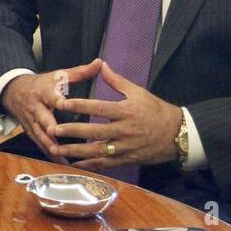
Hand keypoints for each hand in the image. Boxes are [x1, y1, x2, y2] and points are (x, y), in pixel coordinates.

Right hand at [0, 59, 101, 159]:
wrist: (14, 91)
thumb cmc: (42, 84)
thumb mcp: (58, 75)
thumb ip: (80, 72)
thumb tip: (99, 63)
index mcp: (44, 92)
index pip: (51, 96)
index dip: (57, 101)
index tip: (65, 105)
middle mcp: (36, 108)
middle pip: (42, 120)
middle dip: (50, 129)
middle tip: (58, 136)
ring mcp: (31, 121)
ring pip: (39, 135)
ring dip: (49, 146)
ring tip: (60, 156)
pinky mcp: (30, 132)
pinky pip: (39, 144)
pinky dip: (49, 154)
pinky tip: (61, 163)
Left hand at [52, 61, 183, 169]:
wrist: (177, 135)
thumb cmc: (156, 111)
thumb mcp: (139, 92)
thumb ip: (117, 81)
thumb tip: (102, 65)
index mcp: (126, 111)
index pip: (100, 107)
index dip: (81, 106)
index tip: (63, 104)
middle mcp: (124, 130)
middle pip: (94, 131)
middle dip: (73, 131)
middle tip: (53, 130)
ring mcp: (125, 147)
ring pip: (97, 151)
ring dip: (75, 151)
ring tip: (57, 149)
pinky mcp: (126, 160)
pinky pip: (104, 164)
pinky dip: (88, 165)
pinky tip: (73, 164)